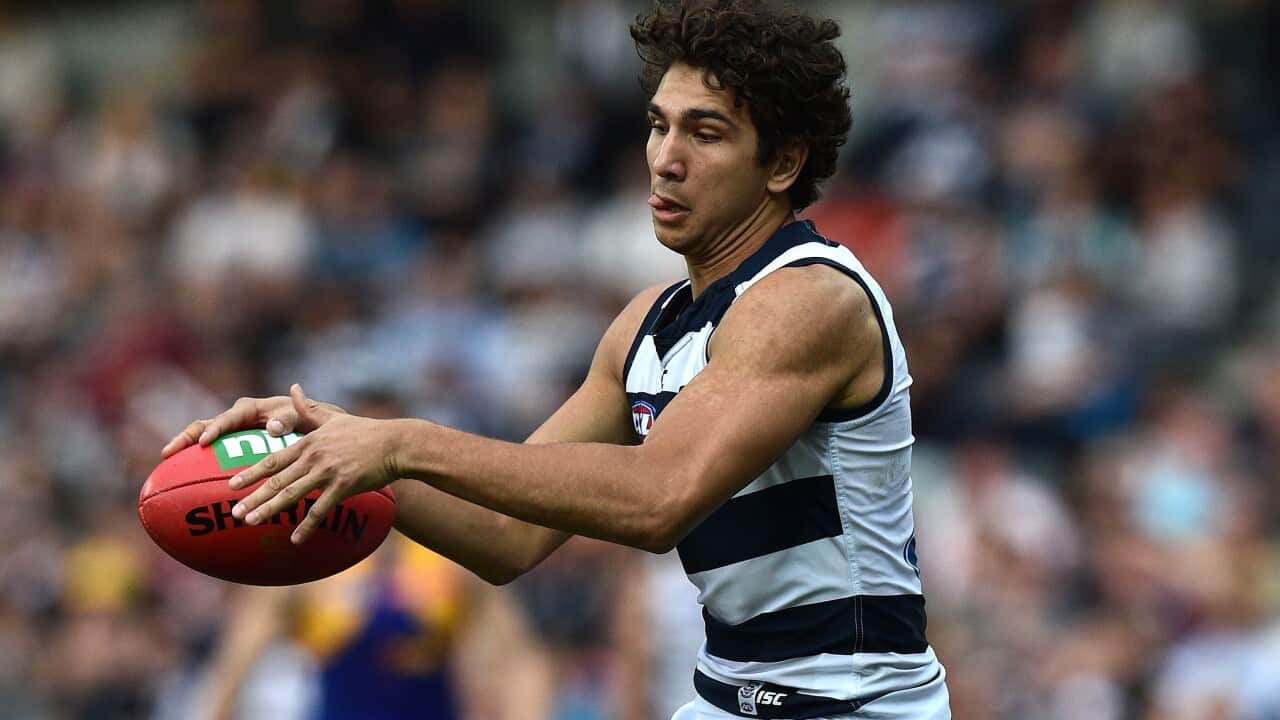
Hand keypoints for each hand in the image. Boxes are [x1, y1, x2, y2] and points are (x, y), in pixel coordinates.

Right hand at [161, 385, 346, 457]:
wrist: (326, 432)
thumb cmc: (318, 422)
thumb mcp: (310, 418)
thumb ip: (293, 417)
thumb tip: (271, 426)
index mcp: (255, 409)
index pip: (229, 416)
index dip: (216, 429)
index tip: (205, 442)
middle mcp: (241, 420)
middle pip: (207, 426)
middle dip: (187, 438)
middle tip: (168, 454)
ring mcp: (237, 436)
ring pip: (206, 442)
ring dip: (186, 454)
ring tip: (166, 470)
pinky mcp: (238, 452)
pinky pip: (216, 460)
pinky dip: (202, 470)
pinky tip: (187, 489)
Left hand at [227, 384, 399, 543]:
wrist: (395, 443)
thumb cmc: (366, 431)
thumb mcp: (333, 417)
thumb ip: (308, 409)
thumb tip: (292, 388)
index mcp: (309, 442)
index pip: (274, 459)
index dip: (252, 473)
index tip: (232, 484)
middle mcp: (314, 457)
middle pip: (278, 479)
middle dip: (254, 497)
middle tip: (234, 512)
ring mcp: (328, 472)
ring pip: (293, 493)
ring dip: (270, 509)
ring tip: (251, 522)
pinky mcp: (344, 486)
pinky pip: (321, 509)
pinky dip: (307, 525)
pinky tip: (295, 539)